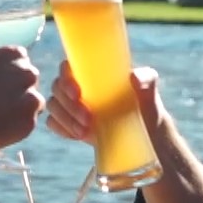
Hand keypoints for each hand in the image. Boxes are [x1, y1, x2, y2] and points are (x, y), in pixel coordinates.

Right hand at [0, 46, 43, 149]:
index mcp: (13, 54)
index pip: (20, 61)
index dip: (9, 74)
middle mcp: (27, 72)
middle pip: (29, 81)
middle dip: (18, 90)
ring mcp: (31, 97)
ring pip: (33, 103)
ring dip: (21, 109)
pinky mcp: (30, 121)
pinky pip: (28, 124)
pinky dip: (16, 127)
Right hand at [45, 62, 163, 142]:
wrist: (142, 133)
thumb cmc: (145, 104)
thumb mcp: (149, 91)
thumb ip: (147, 80)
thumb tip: (133, 78)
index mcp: (92, 72)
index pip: (67, 67)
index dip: (66, 78)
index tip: (78, 93)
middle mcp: (77, 85)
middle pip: (57, 87)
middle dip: (69, 106)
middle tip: (88, 119)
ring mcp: (71, 105)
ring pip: (53, 106)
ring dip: (65, 119)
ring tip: (85, 131)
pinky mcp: (69, 123)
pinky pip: (52, 123)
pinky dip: (62, 129)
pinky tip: (77, 135)